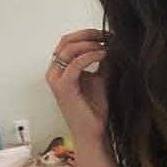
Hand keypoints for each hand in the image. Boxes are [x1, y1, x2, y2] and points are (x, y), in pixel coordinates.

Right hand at [45, 28, 108, 143]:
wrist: (93, 132)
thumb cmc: (95, 109)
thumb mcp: (101, 78)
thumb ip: (103, 61)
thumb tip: (112, 42)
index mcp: (61, 69)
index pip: (69, 42)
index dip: (87, 34)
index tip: (107, 34)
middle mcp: (54, 72)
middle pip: (66, 41)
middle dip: (88, 34)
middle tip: (107, 35)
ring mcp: (56, 79)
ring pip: (69, 49)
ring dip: (89, 43)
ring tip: (107, 45)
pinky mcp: (63, 87)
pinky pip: (75, 64)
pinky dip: (90, 56)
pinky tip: (103, 54)